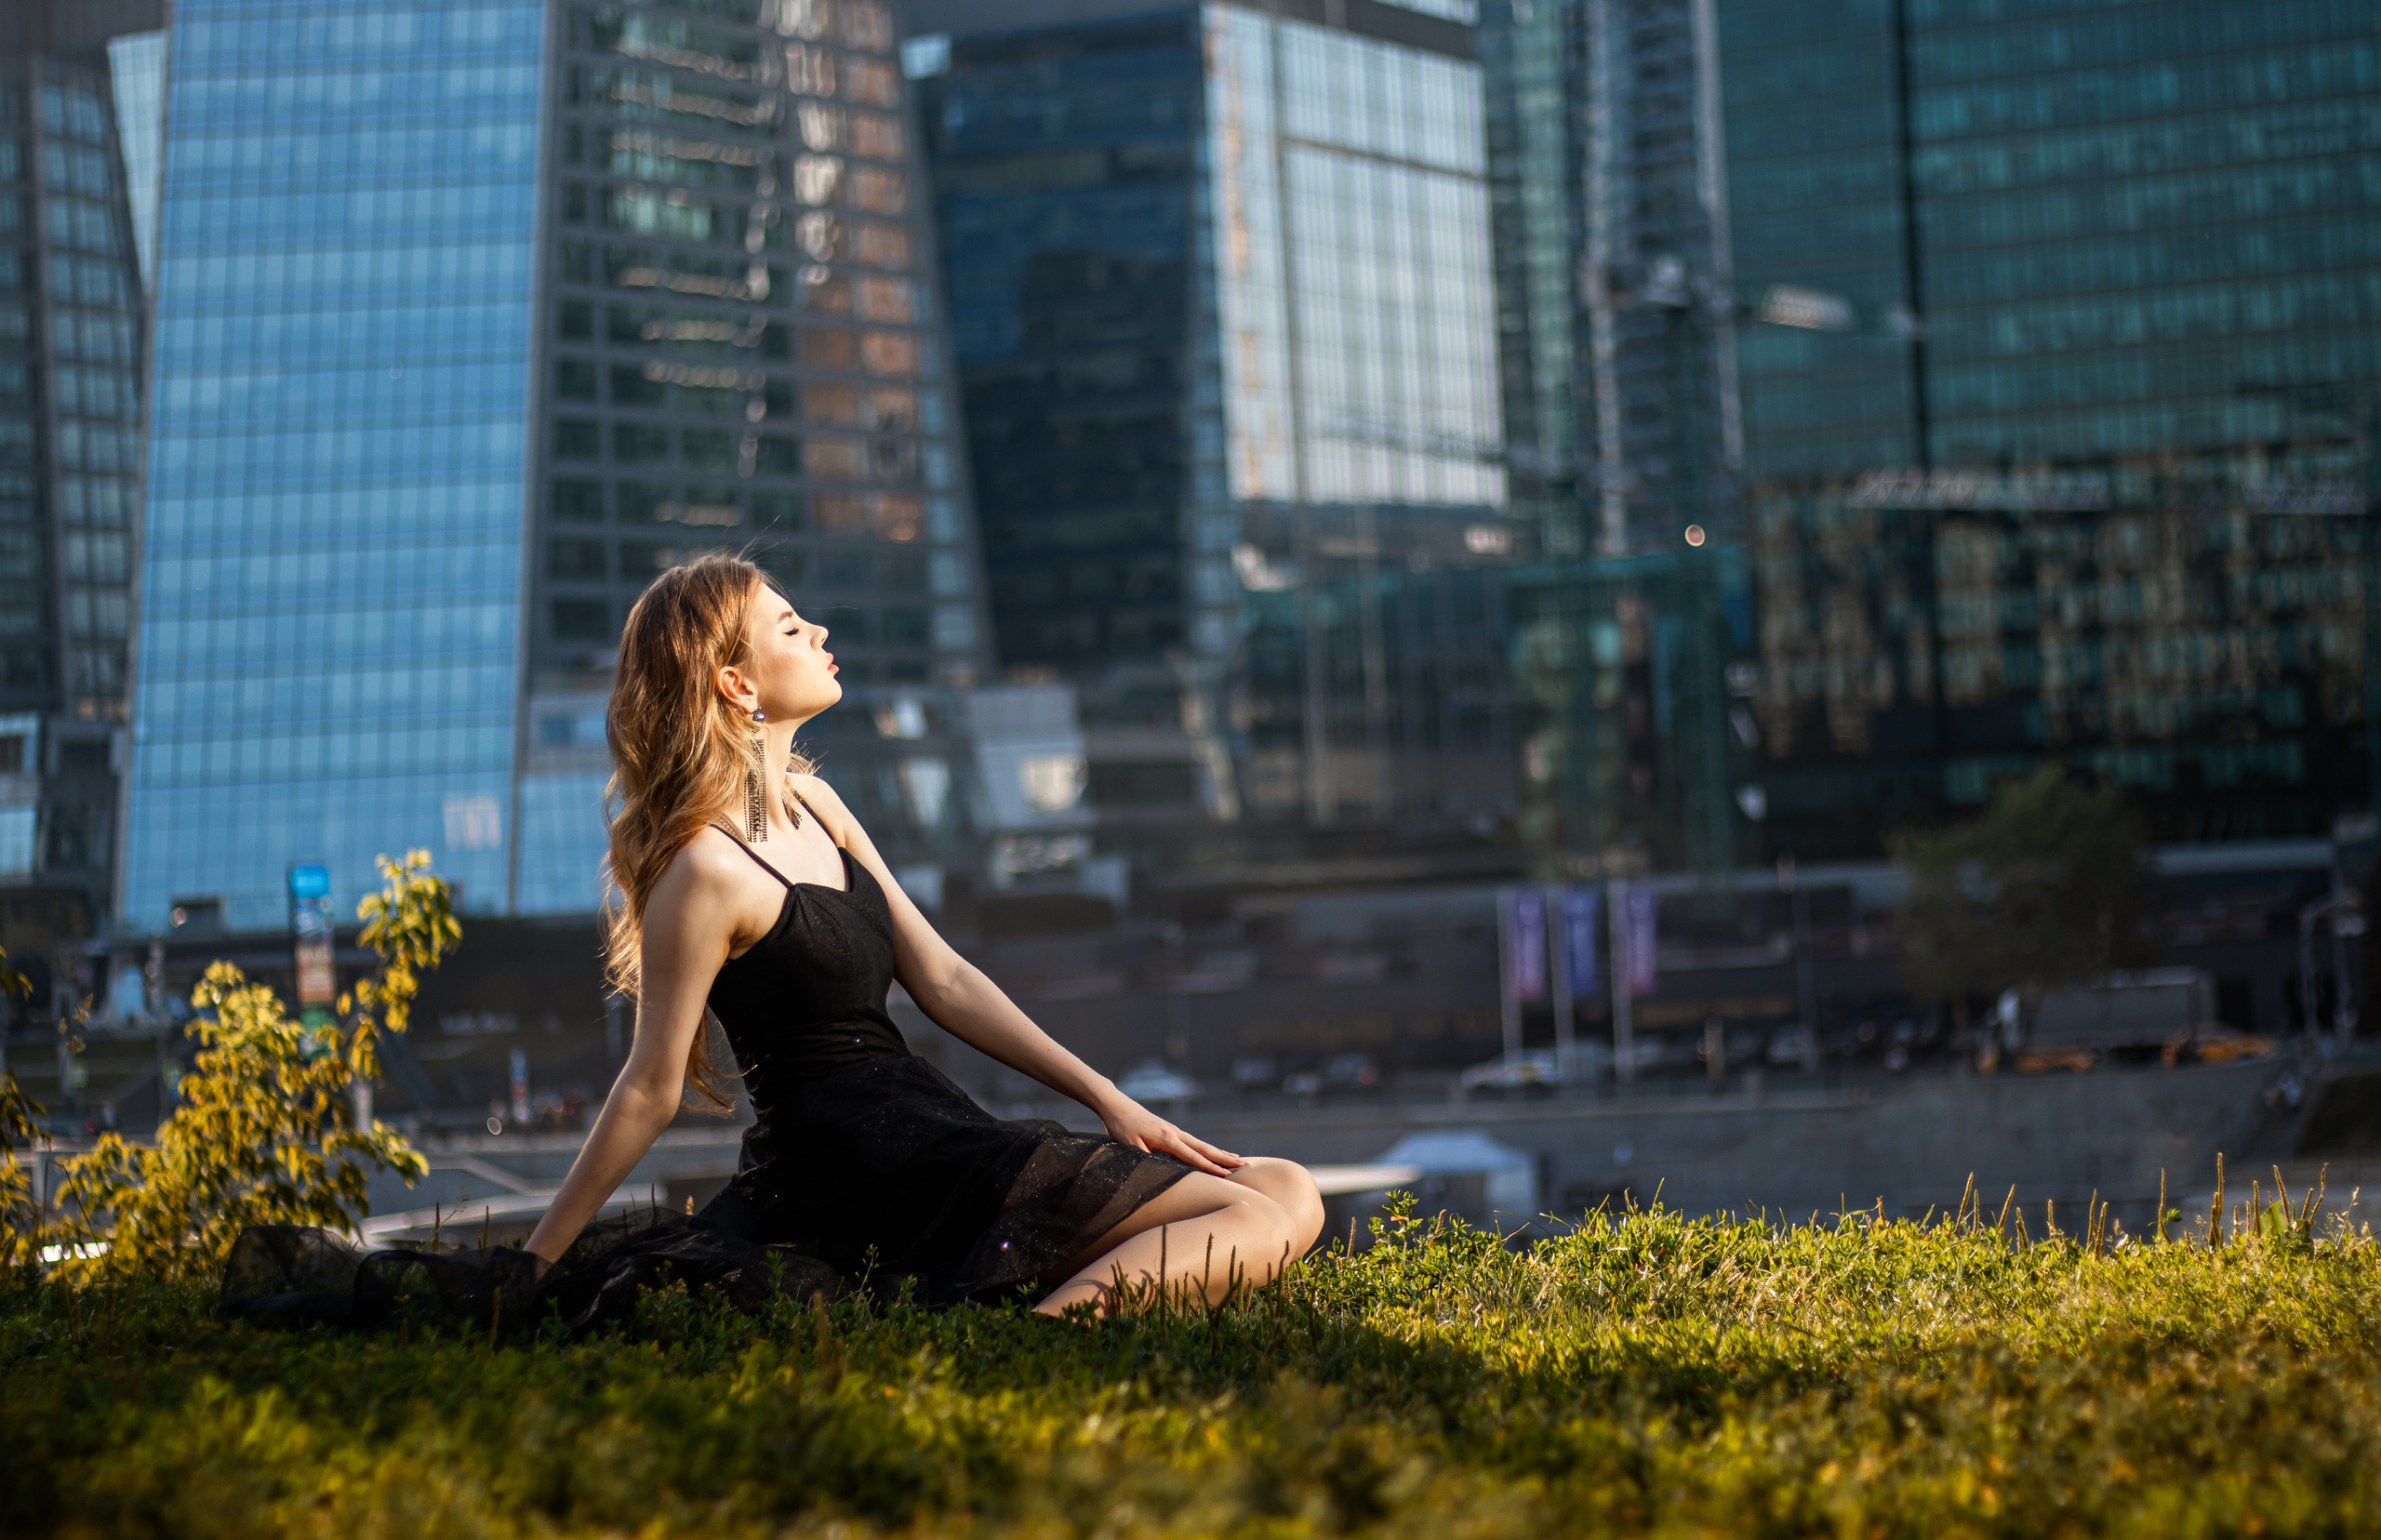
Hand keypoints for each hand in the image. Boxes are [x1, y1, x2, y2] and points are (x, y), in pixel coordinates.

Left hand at [1098, 1095, 1244, 1175]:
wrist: (1115, 1104)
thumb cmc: (1121, 1126)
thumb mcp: (1130, 1146)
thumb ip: (1147, 1160)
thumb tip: (1161, 1172)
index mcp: (1167, 1139)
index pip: (1193, 1157)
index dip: (1210, 1167)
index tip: (1227, 1175)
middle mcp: (1175, 1133)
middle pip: (1204, 1148)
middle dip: (1224, 1158)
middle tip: (1244, 1165)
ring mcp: (1173, 1130)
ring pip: (1200, 1143)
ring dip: (1218, 1152)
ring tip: (1235, 1159)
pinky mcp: (1168, 1129)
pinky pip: (1192, 1141)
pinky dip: (1205, 1148)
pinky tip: (1209, 1151)